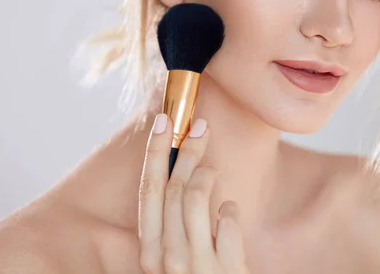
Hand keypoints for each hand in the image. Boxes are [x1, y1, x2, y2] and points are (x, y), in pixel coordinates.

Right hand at [138, 114, 249, 273]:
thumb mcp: (175, 259)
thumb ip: (174, 226)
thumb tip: (185, 178)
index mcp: (150, 252)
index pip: (148, 191)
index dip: (155, 152)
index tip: (164, 120)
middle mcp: (166, 259)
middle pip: (173, 188)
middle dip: (186, 151)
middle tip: (200, 128)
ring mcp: (195, 267)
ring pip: (197, 197)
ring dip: (207, 175)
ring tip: (213, 172)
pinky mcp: (225, 272)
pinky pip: (229, 222)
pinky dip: (231, 212)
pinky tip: (230, 214)